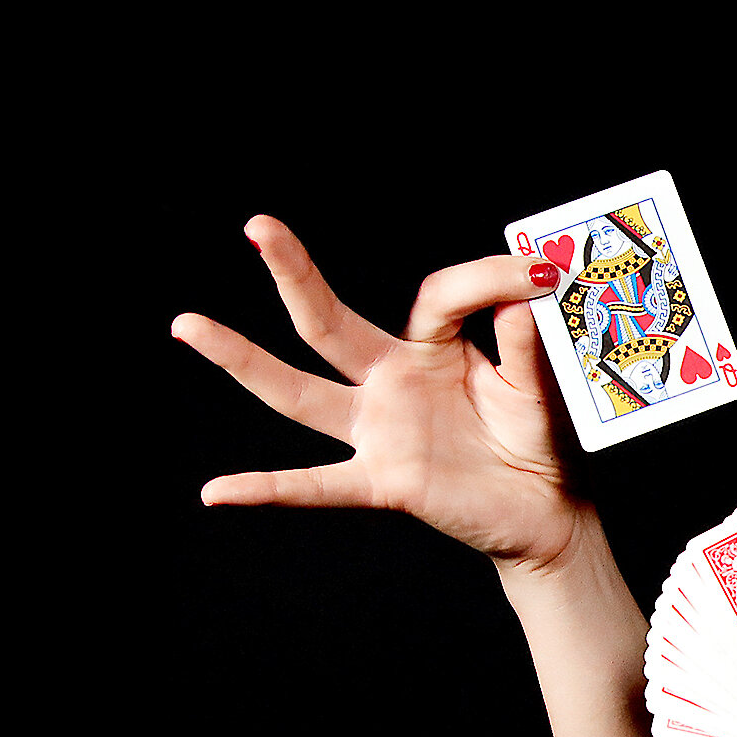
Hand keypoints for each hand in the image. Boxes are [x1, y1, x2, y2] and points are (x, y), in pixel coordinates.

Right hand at [175, 216, 584, 568]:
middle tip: (258, 225)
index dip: (489, 277)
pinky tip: (217, 493)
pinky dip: (268, 490)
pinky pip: (317, 486)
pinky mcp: (383, 481)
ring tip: (189, 325)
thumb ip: (527, 343)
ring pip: (299, 393)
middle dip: (293, 272)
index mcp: (430, 346)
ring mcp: (378, 431)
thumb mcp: (539, 384)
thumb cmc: (536, 438)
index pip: (439, 294)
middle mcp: (389, 380)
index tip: (542, 271)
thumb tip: (526, 292)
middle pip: (328, 321)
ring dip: (243, 360)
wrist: (547, 511)